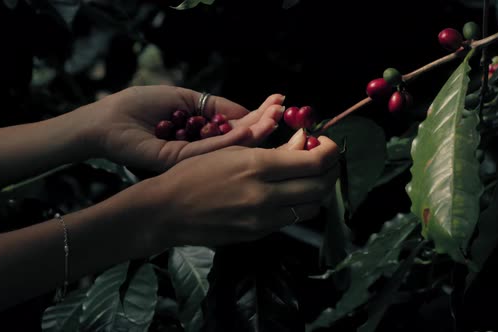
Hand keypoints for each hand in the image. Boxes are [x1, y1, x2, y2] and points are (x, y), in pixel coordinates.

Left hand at [79, 85, 284, 171]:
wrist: (107, 121)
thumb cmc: (140, 105)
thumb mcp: (185, 98)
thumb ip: (215, 106)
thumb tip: (245, 113)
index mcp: (202, 135)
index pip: (237, 127)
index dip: (258, 115)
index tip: (279, 103)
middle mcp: (202, 150)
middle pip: (239, 140)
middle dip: (262, 124)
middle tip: (284, 112)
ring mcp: (194, 159)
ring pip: (231, 149)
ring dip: (255, 134)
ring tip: (275, 119)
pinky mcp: (182, 163)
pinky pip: (212, 151)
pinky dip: (233, 141)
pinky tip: (252, 131)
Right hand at [108, 130, 339, 253]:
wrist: (167, 211)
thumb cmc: (193, 173)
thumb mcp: (232, 151)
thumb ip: (274, 148)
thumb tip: (305, 141)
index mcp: (257, 166)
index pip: (315, 162)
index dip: (331, 152)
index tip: (329, 145)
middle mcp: (265, 196)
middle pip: (321, 187)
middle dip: (331, 170)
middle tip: (325, 159)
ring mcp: (263, 220)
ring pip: (312, 207)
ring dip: (317, 190)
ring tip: (306, 177)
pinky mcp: (258, 235)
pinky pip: (292, 219)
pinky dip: (298, 205)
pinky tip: (287, 193)